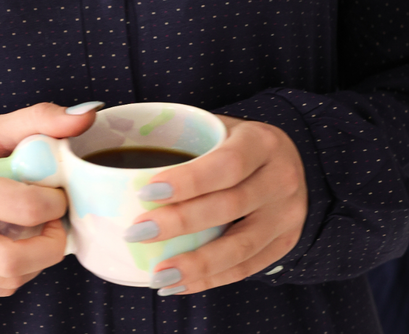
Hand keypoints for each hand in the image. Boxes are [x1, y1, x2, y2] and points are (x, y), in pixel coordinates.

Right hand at [0, 102, 100, 297]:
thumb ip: (42, 119)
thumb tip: (88, 114)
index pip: (26, 208)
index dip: (56, 202)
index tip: (56, 192)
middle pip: (15, 260)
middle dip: (51, 243)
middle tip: (53, 221)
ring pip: (10, 279)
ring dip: (37, 257)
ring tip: (35, 228)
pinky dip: (19, 269)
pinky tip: (17, 242)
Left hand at [126, 116, 307, 294]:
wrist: (287, 159)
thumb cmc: (237, 142)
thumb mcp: (218, 126)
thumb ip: (182, 137)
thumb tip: (120, 150)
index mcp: (261, 142)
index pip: (226, 164)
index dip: (187, 181)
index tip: (145, 193)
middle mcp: (281, 178)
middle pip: (229, 206)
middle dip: (180, 223)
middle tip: (138, 233)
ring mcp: (287, 214)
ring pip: (241, 246)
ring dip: (195, 264)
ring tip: (157, 274)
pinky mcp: (285, 242)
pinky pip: (247, 268)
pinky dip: (211, 279)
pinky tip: (179, 283)